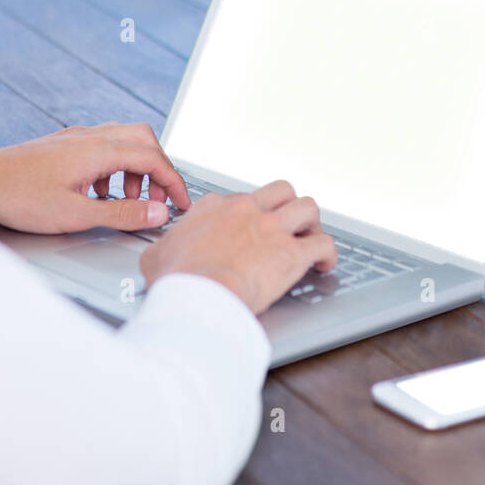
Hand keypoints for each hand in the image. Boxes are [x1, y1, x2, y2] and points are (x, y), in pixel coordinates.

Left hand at [0, 123, 189, 234]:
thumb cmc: (18, 197)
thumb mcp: (76, 214)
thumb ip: (122, 213)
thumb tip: (158, 213)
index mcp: (97, 150)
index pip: (152, 158)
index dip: (173, 182)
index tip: (182, 203)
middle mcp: (89, 136)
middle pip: (143, 139)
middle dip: (158, 170)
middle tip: (160, 199)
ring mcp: (74, 138)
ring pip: (122, 141)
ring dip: (134, 169)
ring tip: (126, 200)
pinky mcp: (62, 145)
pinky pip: (101, 146)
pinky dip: (113, 167)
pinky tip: (98, 193)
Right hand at [139, 179, 336, 314]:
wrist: (197, 294)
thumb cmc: (176, 280)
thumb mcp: (157, 256)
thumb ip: (164, 248)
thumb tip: (161, 254)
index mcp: (215, 208)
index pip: (240, 199)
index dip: (249, 214)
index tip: (251, 227)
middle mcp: (247, 211)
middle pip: (281, 191)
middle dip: (289, 205)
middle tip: (290, 224)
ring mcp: (271, 229)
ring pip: (307, 207)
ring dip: (312, 224)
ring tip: (311, 238)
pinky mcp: (290, 253)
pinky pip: (323, 244)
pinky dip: (328, 253)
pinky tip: (325, 264)